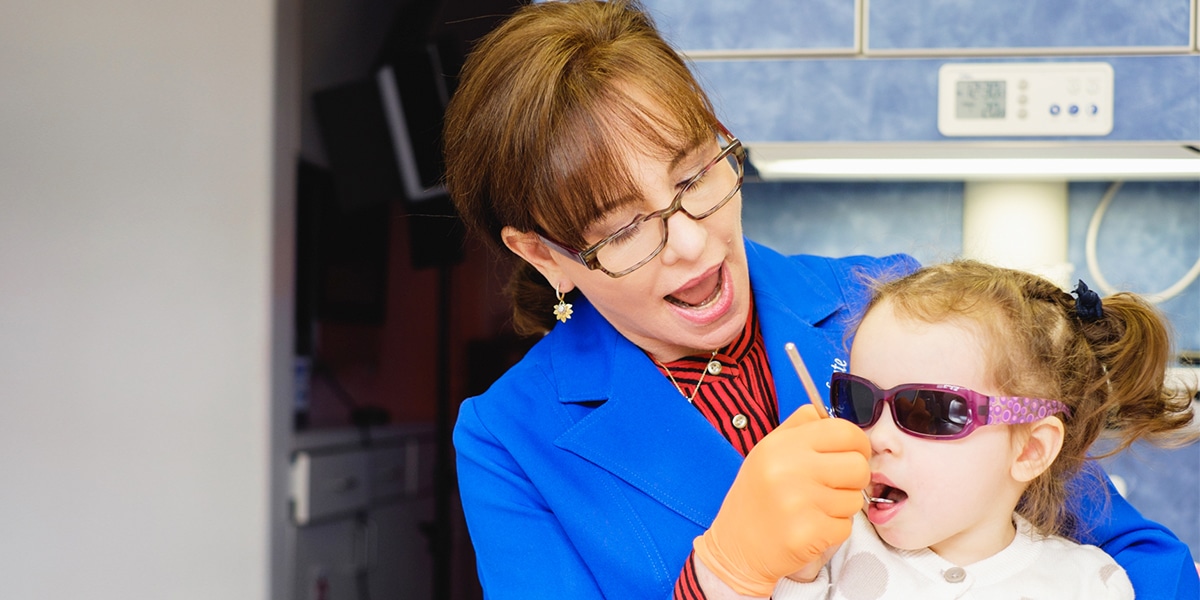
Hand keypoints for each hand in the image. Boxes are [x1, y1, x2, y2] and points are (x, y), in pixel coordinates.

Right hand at [693, 404, 869, 596]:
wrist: (736, 547)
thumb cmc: (756, 498)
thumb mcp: (766, 451)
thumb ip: (798, 427)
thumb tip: (826, 414)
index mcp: (781, 445)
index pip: (844, 431)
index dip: (857, 444)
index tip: (852, 454)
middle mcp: (789, 469)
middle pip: (858, 465)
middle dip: (853, 478)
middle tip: (833, 486)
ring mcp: (799, 502)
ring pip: (855, 498)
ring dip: (841, 506)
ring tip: (813, 509)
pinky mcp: (808, 533)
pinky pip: (846, 526)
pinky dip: (833, 529)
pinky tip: (810, 527)